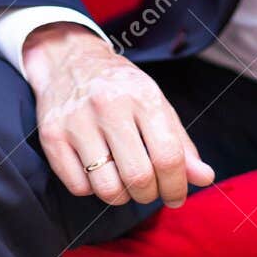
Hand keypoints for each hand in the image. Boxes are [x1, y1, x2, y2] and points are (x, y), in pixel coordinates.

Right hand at [21, 22, 214, 206]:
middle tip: (149, 189)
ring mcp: (77, 122)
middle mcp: (109, 107)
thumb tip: (205, 178)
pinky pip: (79, 187)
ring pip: (107, 189)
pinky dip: (93, 189)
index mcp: (143, 96)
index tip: (176, 196)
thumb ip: (181, 144)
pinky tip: (97, 170)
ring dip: (122, 196)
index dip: (177, 186)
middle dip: (150, 195)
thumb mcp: (156, 104)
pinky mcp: (52, 137)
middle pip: (138, 177)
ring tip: (124, 181)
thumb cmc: (122, 88)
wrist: (70, 59)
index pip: (168, 156)